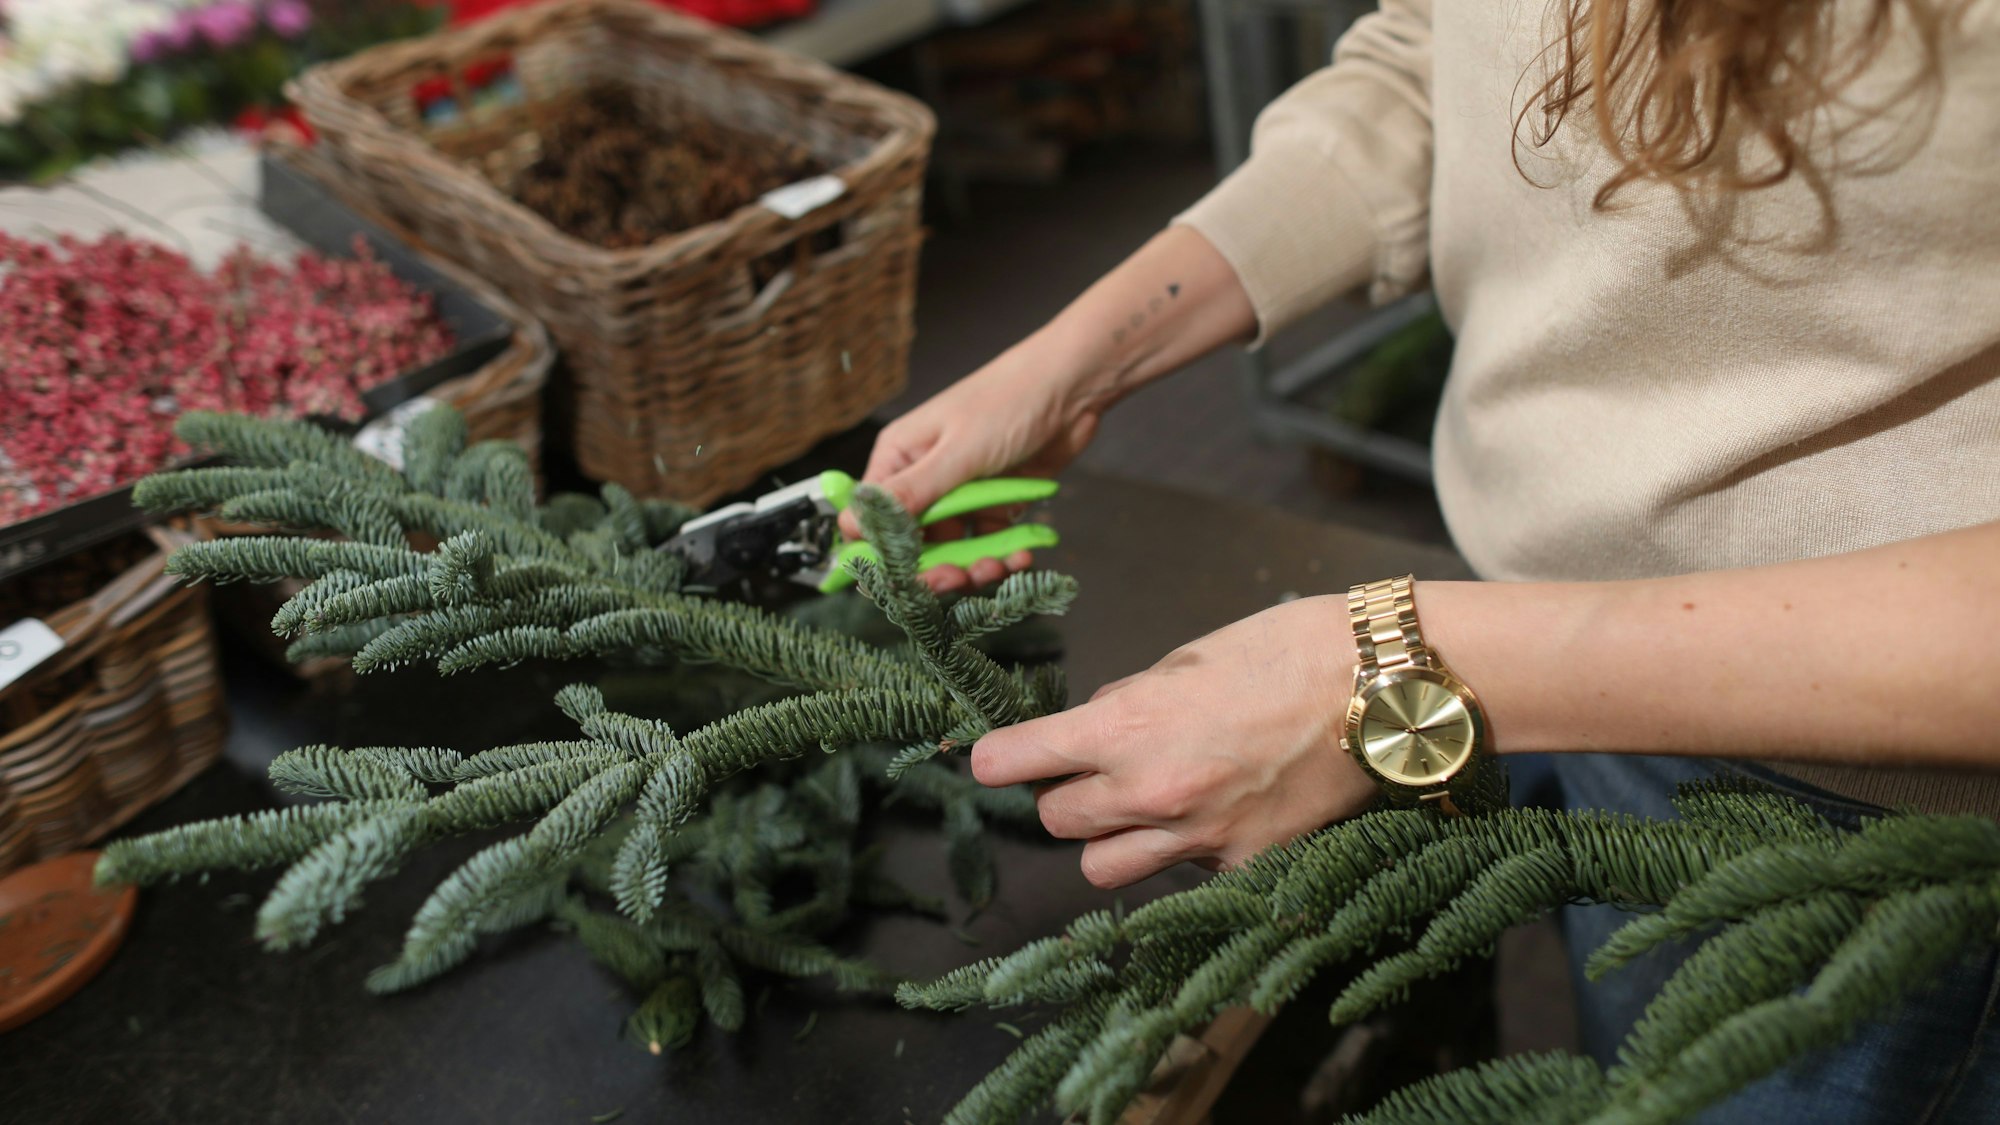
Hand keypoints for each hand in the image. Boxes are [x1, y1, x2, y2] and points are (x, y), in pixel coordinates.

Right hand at [842, 340, 1102, 592]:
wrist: (1074, 388)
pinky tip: (1021, 556)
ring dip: (973, 567)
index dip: (883, 556)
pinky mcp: (995, 504)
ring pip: (953, 550)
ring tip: (997, 566)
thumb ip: (908, 496)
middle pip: (912, 544)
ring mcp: (961, 494)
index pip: (872, 520)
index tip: (904, 581)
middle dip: (933, 568)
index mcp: (900, 459)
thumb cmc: (1009, 402)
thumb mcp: (957, 453)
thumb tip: (850, 527)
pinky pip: (988, 544)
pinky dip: (1003, 557)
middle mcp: (924, 479)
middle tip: (957, 578)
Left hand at [971, 596, 1377, 887]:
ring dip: (1109, 839)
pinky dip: (1185, 852)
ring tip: (1143, 807)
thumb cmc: (1289, 650)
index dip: (994, 761)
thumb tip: (1097, 723)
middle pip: (1057, 822)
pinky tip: (1220, 813)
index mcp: (1126, 725)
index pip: (1018, 761)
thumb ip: (1132, 698)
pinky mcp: (1245, 867)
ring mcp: (1199, 839)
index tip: (987, 761)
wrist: (1383, 688)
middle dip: (1063, 795)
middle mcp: (1150, 791)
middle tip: (1092, 771)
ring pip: (1104, 869)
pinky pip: (1182, 875)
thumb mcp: (1189, 657)